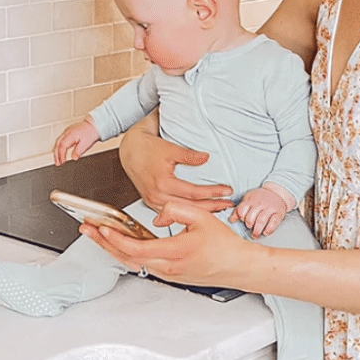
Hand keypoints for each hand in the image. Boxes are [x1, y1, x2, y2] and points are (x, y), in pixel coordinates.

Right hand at [54, 118, 99, 164]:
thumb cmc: (91, 133)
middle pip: (58, 144)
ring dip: (57, 151)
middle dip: (56, 154)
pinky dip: (60, 147)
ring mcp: (67, 132)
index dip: (61, 154)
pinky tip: (61, 153)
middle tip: (57, 163)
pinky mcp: (68, 133)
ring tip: (58, 160)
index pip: (63, 145)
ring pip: (58, 142)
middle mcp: (67, 132)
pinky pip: (61, 140)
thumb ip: (79, 151)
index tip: (62, 162)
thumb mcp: (87, 144)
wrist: (94, 125)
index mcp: (71, 134)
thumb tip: (74, 158)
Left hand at [80, 200, 251, 288]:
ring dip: (113, 248)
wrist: (238, 266)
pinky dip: (127, 253)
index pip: (136, 248)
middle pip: (126, 258)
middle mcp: (168, 267)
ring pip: (132, 262)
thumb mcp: (202, 217)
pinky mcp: (170, 274)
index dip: (116, 238)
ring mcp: (168, 273)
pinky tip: (120, 243)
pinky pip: (142, 264)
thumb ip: (176, 210)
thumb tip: (156, 217)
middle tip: (87, 230)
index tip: (103, 227)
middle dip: (104, 243)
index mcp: (175, 252)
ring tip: (98, 235)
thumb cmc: (224, 245)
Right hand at [118, 115, 233, 212]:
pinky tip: (199, 210)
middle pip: (190, 206)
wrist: (129, 150)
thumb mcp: (170, 148)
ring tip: (220, 208)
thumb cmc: (148, 148)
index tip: (228, 190)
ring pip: (182, 211)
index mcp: (162, 183)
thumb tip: (206, 158)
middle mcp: (157, 196)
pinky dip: (188, 211)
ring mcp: (153, 201)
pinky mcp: (151, 202)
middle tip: (230, 204)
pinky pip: (173, 211)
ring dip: (202, 211)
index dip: (213, 192)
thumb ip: (189, 155)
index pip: (194, 192)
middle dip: (212, 206)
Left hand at [231, 187, 286, 237]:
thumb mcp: (248, 199)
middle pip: (251, 216)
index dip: (241, 217)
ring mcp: (270, 207)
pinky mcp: (279, 213)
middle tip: (249, 228)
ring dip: (257, 229)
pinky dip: (269, 229)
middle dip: (249, 224)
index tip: (242, 220)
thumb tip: (231, 220)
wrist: (277, 192)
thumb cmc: (260, 198)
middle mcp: (261, 203)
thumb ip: (239, 209)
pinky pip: (274, 222)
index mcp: (251, 199)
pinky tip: (265, 232)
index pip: (242, 209)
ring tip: (255, 234)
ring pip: (261, 220)